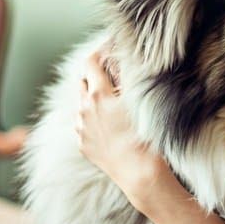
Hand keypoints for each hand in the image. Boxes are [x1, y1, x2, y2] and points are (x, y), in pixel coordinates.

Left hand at [76, 47, 170, 208]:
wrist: (139, 174)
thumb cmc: (144, 136)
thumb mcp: (139, 101)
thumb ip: (129, 75)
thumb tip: (123, 56)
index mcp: (98, 95)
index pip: (90, 62)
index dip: (99, 52)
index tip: (109, 50)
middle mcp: (84, 109)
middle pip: (82, 81)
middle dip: (95, 74)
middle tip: (112, 73)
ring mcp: (80, 128)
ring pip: (81, 103)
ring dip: (93, 96)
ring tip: (112, 101)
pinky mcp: (82, 144)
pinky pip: (82, 123)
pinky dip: (92, 117)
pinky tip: (108, 122)